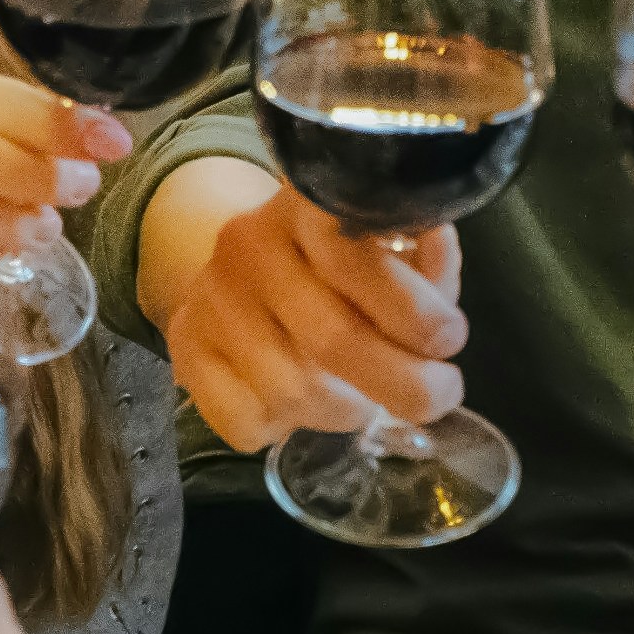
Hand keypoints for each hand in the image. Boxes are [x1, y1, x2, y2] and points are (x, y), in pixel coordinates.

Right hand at [159, 183, 466, 454]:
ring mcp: (210, 296)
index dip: (415, 313)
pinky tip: (299, 406)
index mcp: (308, 204)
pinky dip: (283, 429)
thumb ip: (424, 260)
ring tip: (363, 399)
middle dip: (404, 384)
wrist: (240, 265)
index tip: (449, 341)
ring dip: (347, 411)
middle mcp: (250, 242)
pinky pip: (243, 420)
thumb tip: (437, 250)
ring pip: (293, 390)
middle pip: (332, 339)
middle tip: (436, 396)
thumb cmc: (336, 262)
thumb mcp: (388, 246)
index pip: (357, 259)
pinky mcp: (184, 345)